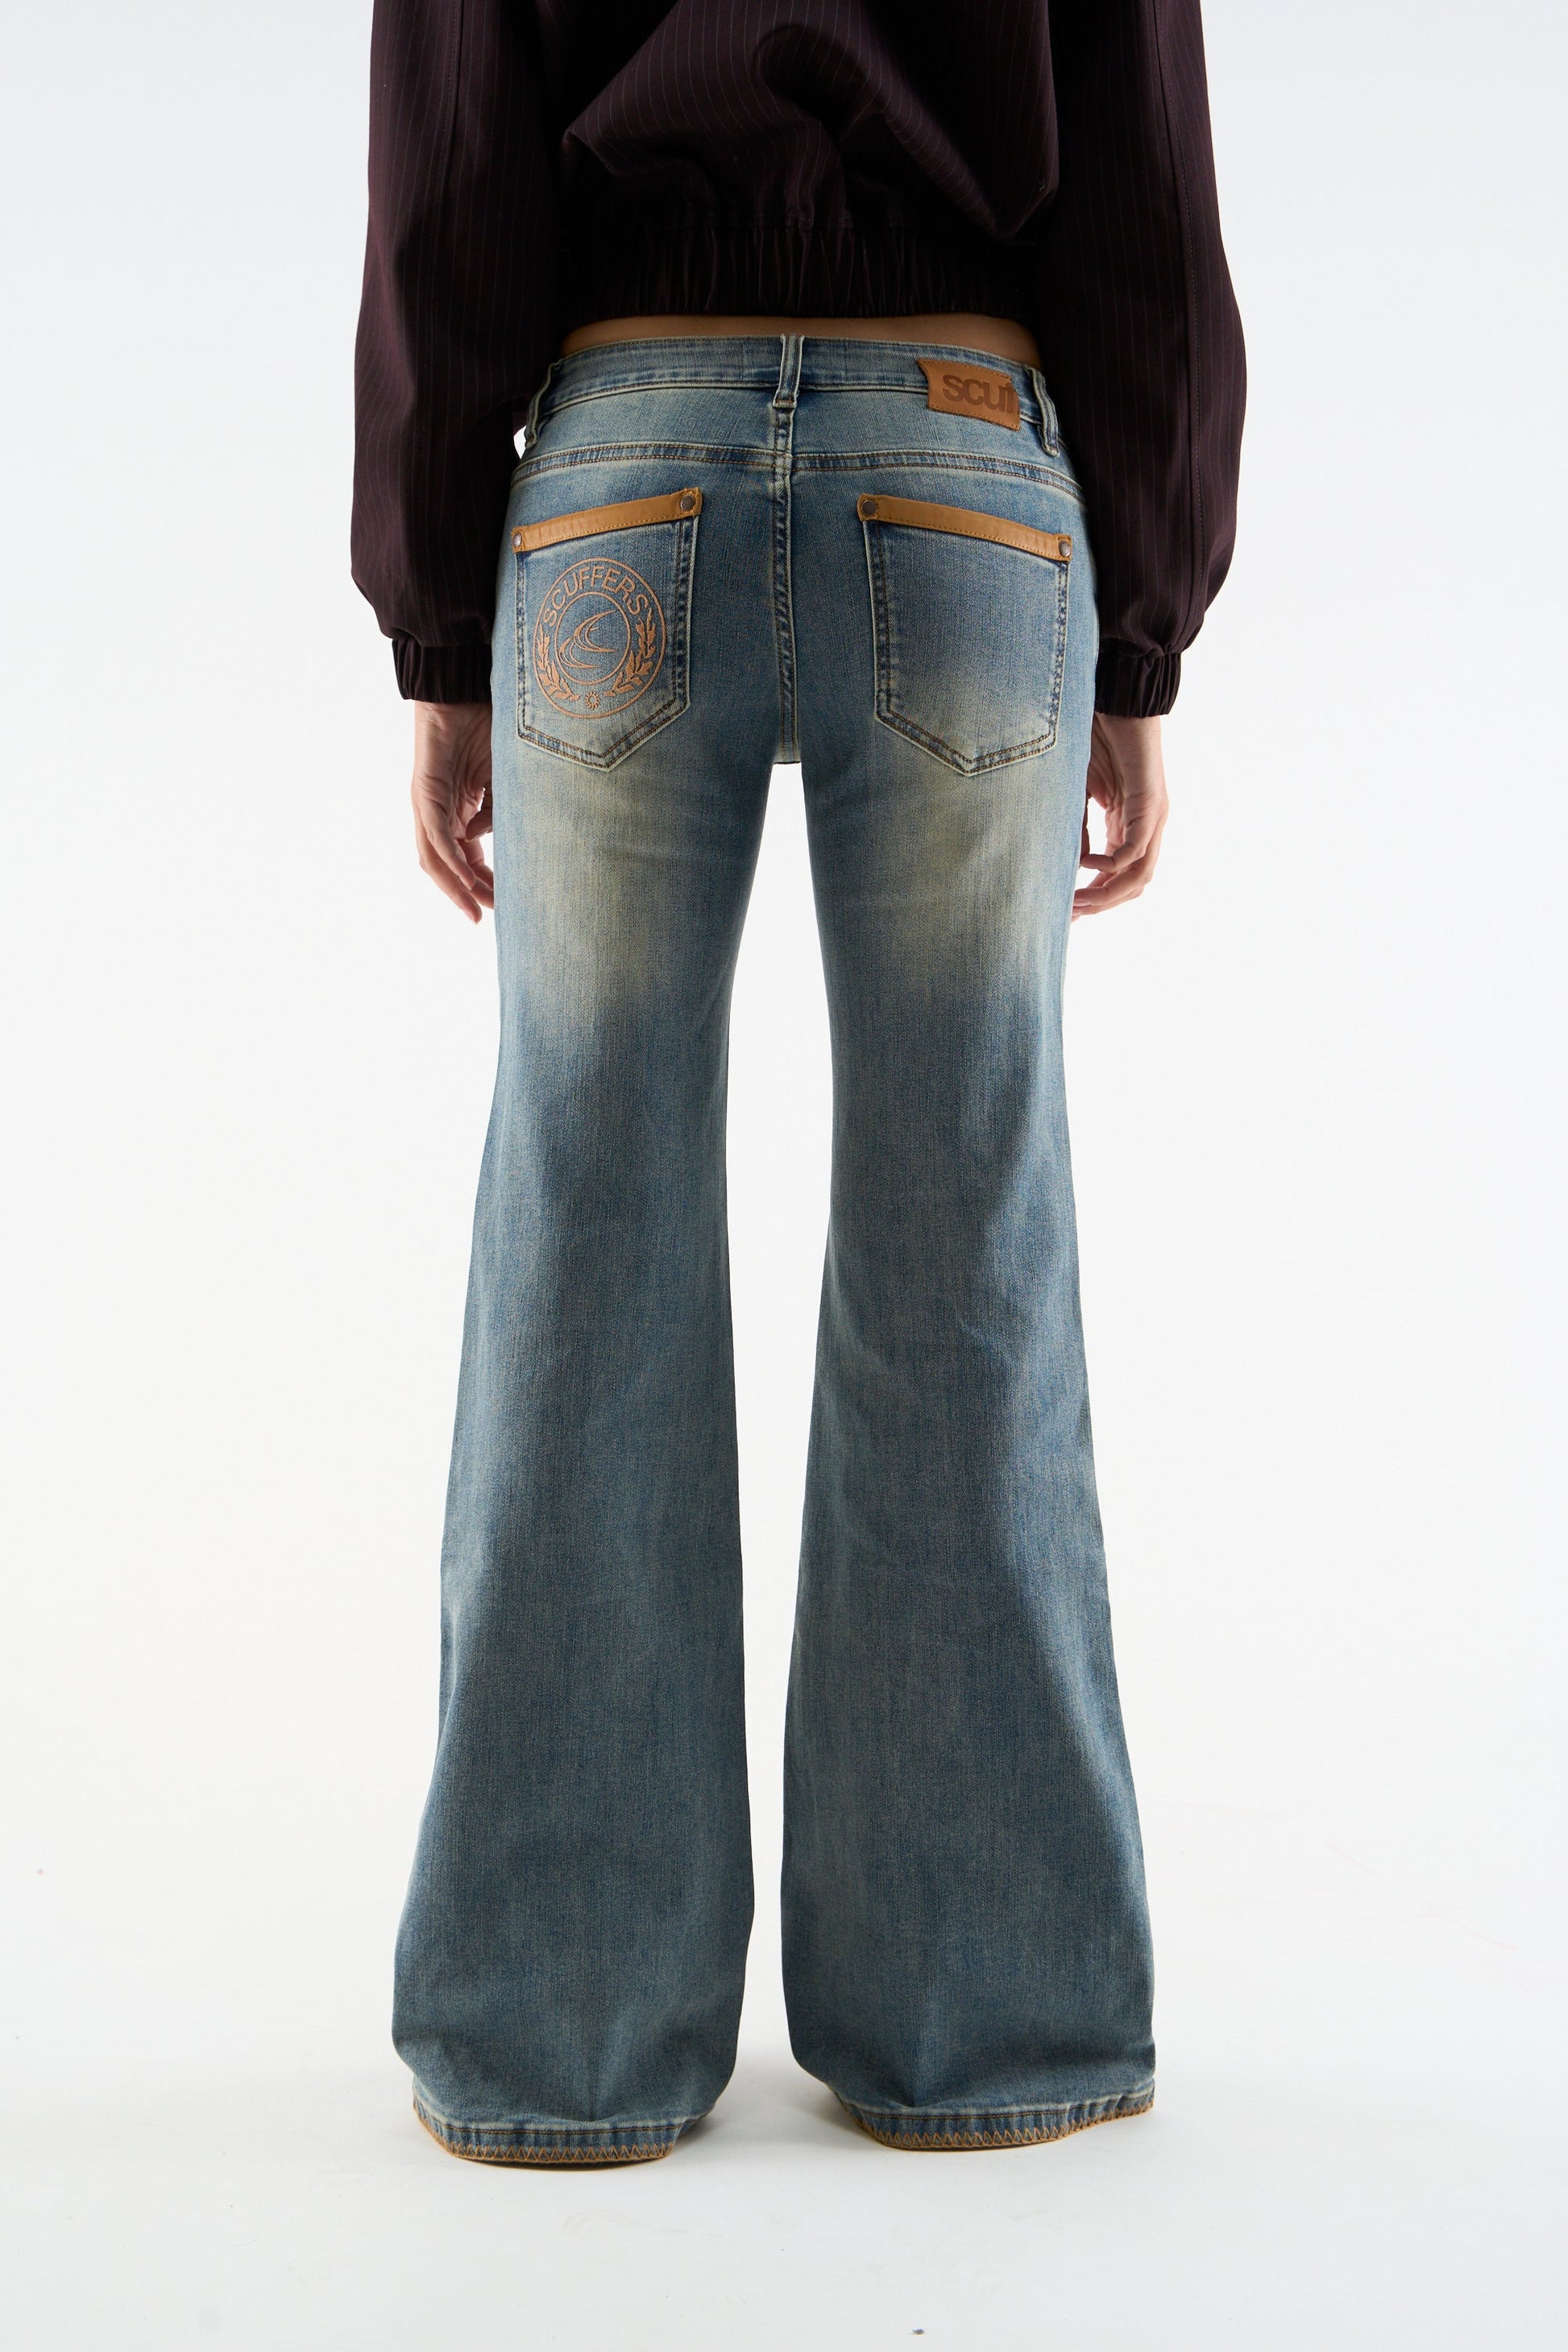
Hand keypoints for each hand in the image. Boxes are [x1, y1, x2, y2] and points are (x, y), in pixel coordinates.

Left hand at [411, 701, 494, 922]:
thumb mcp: (503, 779)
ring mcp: (429, 805)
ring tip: (473, 910)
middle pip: (449, 867)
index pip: (468, 859)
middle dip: (469, 895)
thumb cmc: (485, 727)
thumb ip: (496, 811)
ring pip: (436, 858)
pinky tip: (465, 877)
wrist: (462, 690)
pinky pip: (435, 834)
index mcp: (459, 811)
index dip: (485, 883)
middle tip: (491, 917)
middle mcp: (439, 813)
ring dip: (454, 887)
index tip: (508, 903)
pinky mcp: (424, 793)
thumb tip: (482, 840)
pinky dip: (450, 858)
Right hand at [1074, 714, 1168, 918]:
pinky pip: (1134, 849)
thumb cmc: (1099, 739)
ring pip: (1139, 875)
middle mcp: (1147, 826)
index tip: (1067, 913)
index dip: (1096, 898)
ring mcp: (1153, 817)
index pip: (1119, 877)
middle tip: (1070, 915)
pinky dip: (1109, 863)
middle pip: (1133, 885)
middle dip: (1101, 904)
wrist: (1118, 702)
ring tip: (1078, 900)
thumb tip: (1071, 864)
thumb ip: (1079, 828)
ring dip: (1108, 894)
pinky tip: (1085, 862)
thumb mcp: (1081, 793)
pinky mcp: (1151, 803)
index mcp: (1130, 825)